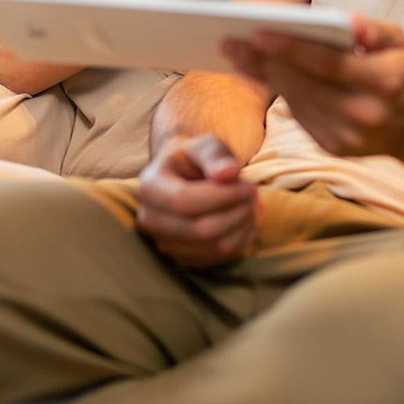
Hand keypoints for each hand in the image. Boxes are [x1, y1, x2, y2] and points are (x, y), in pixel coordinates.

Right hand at [137, 134, 261, 266]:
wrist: (184, 176)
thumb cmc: (194, 158)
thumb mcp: (204, 145)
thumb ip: (216, 155)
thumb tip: (229, 173)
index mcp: (149, 187)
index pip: (184, 201)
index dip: (223, 196)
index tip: (249, 185)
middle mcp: (150, 220)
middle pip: (201, 230)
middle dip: (237, 212)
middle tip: (254, 193)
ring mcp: (165, 243)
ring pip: (215, 247)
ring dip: (243, 226)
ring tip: (251, 204)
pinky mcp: (184, 258)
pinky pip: (222, 257)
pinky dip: (242, 239)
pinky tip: (245, 218)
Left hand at [224, 15, 403, 161]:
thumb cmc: (403, 74)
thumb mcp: (402, 45)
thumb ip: (375, 31)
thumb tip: (348, 23)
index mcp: (383, 83)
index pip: (328, 64)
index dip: (292, 49)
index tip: (258, 32)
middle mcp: (363, 114)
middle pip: (303, 83)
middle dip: (264, 61)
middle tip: (230, 38)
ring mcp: (346, 136)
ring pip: (295, 99)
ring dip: (263, 75)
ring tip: (235, 51)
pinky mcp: (332, 147)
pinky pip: (298, 114)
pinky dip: (278, 90)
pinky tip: (257, 70)